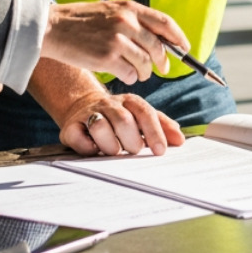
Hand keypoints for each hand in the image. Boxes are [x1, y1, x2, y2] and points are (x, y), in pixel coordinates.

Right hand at [41, 0, 188, 84]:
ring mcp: (117, 40)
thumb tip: (160, 39)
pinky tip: (120, 73)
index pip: (165, 23)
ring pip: (145, 63)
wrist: (52, 27)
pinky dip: (129, 77)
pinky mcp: (107, 58)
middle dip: (162, 61)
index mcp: (129, 8)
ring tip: (136, 72)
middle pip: (158, 47)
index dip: (178, 37)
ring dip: (144, 72)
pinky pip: (130, 74)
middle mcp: (126, 22)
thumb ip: (133, 20)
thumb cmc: (81, 21)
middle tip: (160, 68)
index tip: (184, 48)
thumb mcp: (110, 11)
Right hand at [56, 91, 185, 156]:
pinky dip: (87, 147)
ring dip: (109, 144)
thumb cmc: (118, 116)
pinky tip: (92, 149)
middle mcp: (109, 104)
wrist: (82, 105)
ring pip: (100, 126)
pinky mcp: (70, 126)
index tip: (160, 151)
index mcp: (130, 102)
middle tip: (133, 150)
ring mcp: (89, 114)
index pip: (144, 113)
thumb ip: (161, 126)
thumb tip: (180, 140)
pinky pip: (78, 138)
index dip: (154, 132)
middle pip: (123, 120)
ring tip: (113, 150)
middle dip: (131, 140)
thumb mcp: (140, 116)